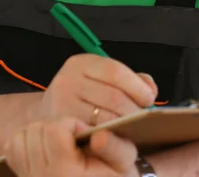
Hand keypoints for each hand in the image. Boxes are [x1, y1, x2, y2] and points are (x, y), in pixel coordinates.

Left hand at [5, 117, 138, 176]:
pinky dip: (27, 141)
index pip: (53, 129)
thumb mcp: (124, 163)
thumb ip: (115, 148)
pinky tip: (46, 147)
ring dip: (40, 132)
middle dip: (56, 125)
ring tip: (60, 140)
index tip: (83, 133)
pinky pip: (12, 149)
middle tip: (73, 137)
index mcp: (65, 173)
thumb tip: (98, 135)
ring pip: (20, 137)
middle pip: (35, 130)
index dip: (70, 123)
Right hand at [32, 54, 157, 125]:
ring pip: (105, 118)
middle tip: (142, 117)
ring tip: (131, 126)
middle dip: (134, 109)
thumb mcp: (103, 78)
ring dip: (124, 124)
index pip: (116, 72)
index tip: (149, 99)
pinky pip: (93, 133)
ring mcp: (61, 104)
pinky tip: (114, 134)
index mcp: (82, 62)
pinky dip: (109, 135)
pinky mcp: (60, 126)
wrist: (47, 112)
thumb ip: (132, 79)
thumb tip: (150, 89)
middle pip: (114, 97)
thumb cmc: (84, 93)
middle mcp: (68, 80)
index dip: (137, 87)